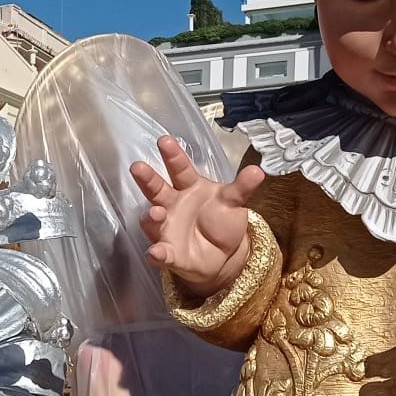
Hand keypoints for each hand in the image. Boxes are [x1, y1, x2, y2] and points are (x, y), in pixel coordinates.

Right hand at [131, 136, 265, 297]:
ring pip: (152, 220)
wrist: (222, 254)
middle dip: (147, 179)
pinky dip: (157, 253)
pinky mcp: (169, 253)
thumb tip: (258, 170)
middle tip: (138, 167)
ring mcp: (166, 229)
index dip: (172, 155)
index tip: (164, 141)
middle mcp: (171, 205)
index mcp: (189, 187)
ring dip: (151, 216)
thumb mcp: (234, 202)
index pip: (179, 168)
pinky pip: (160, 253)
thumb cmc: (222, 220)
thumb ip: (242, 187)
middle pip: (156, 189)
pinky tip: (156, 252)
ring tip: (156, 213)